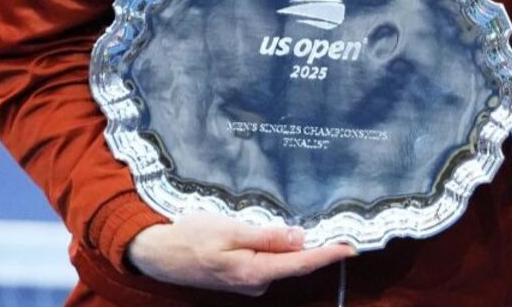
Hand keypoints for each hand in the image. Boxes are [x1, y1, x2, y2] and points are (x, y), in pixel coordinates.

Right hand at [125, 212, 356, 294]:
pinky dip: (278, 250)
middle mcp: (256, 283)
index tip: (353, 246)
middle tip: (342, 231)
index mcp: (255, 271)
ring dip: (297, 248)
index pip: (301, 263)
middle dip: (318, 250)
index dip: (328, 254)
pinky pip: (267, 263)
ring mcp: (248, 282)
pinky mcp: (240, 277)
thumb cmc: (191, 237)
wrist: (157, 253)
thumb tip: (301, 238)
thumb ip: (266, 236)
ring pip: (281, 263)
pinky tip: (283, 235)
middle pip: (295, 265)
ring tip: (317, 228)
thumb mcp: (229, 230)